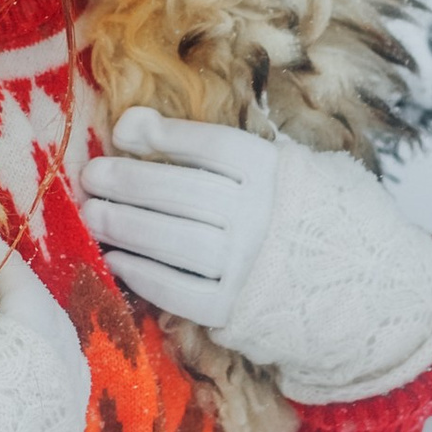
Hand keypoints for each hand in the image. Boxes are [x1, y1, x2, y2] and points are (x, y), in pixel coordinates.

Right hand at [0, 236, 92, 431]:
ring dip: (34, 337)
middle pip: (49, 320)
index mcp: (39, 348)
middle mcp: (68, 383)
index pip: (22, 284)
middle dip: (18, 297)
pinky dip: (39, 381)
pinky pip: (60, 404)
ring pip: (61, 361)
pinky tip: (8, 382)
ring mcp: (69, 426)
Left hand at [78, 110, 278, 330]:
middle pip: (185, 192)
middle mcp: (262, 217)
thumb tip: (129, 123)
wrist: (339, 277)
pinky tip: (115, 259)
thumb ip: (198, 143)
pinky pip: (180, 291)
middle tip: (91, 175)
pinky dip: (142, 274)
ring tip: (92, 214)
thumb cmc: (284, 208)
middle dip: (129, 182)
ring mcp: (248, 266)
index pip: (212, 146)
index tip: (122, 133)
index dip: (164, 136)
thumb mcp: (261, 163)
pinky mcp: (235, 308)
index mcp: (273, 173)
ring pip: (175, 242)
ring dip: (125, 227)